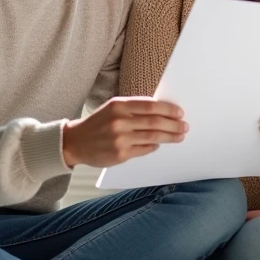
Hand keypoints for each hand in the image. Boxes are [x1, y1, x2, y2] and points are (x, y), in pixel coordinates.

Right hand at [62, 97, 186, 168]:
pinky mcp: (120, 154)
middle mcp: (119, 121)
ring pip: (153, 136)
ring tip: (179, 136)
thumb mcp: (112, 108)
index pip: (150, 106)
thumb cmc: (98, 123)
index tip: (180, 113)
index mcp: (118, 105)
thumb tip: (161, 112)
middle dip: (173, 124)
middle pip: (155, 122)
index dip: (168, 109)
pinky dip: (154, 146)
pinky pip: (144, 149)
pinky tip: (159, 144)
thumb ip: (133, 108)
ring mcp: (120, 138)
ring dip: (169, 136)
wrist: (75, 142)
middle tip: (184, 126)